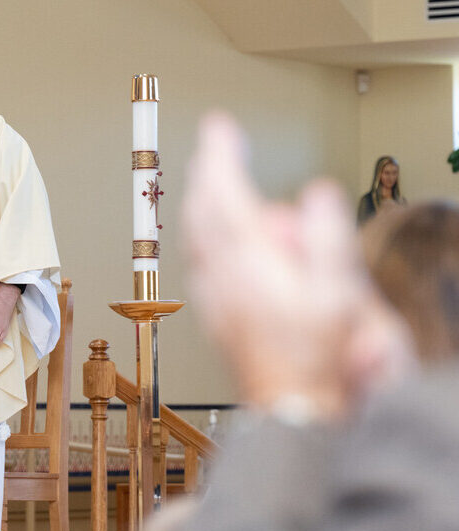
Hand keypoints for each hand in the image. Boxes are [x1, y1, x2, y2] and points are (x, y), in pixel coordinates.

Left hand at [182, 113, 412, 420]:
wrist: (290, 402)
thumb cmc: (313, 356)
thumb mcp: (338, 293)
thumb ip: (327, 237)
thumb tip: (315, 195)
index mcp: (250, 263)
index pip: (226, 194)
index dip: (221, 155)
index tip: (218, 126)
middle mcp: (222, 276)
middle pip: (201, 212)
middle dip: (206, 174)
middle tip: (214, 150)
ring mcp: (213, 295)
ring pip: (194, 236)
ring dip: (199, 202)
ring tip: (210, 182)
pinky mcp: (213, 312)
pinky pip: (198, 262)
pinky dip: (201, 235)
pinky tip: (209, 236)